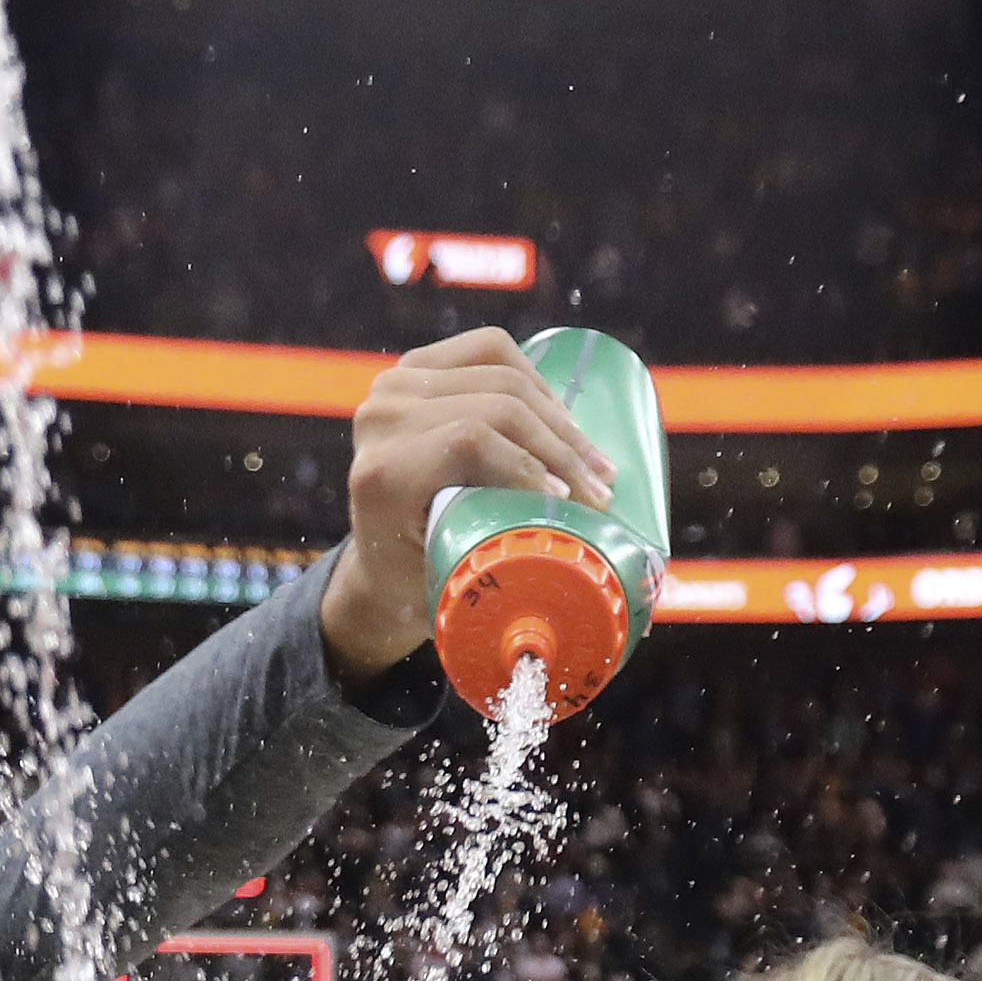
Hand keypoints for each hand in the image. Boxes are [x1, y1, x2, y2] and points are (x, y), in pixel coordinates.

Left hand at [318, 330, 628, 684]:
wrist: (376, 568)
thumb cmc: (419, 590)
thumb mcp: (448, 597)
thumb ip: (497, 599)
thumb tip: (580, 630)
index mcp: (380, 472)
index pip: (473, 439)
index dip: (536, 464)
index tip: (580, 503)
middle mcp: (380, 418)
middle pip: (496, 406)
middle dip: (563, 447)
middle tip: (604, 490)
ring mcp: (394, 386)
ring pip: (502, 375)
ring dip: (561, 417)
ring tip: (597, 462)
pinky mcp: (415, 367)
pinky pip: (491, 350)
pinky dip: (535, 377)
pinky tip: (563, 414)